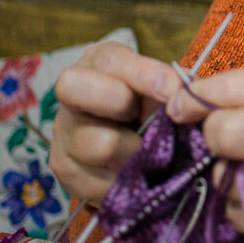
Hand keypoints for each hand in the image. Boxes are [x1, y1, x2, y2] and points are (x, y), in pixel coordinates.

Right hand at [50, 42, 180, 204]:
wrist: (130, 145)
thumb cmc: (149, 106)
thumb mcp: (160, 87)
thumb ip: (170, 87)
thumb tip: (180, 97)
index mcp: (97, 62)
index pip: (108, 60)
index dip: (143, 74)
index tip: (173, 89)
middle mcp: (71, 93)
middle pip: (75, 89)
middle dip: (119, 103)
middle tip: (146, 118)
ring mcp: (62, 133)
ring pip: (100, 143)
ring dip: (136, 151)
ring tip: (150, 152)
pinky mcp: (65, 171)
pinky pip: (102, 182)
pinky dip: (130, 181)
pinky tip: (139, 172)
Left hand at [166, 70, 243, 242]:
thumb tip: (196, 100)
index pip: (238, 87)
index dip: (198, 95)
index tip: (184, 104)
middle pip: (225, 134)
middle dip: (212, 135)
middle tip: (222, 137)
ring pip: (225, 180)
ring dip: (225, 174)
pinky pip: (238, 214)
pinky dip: (238, 203)